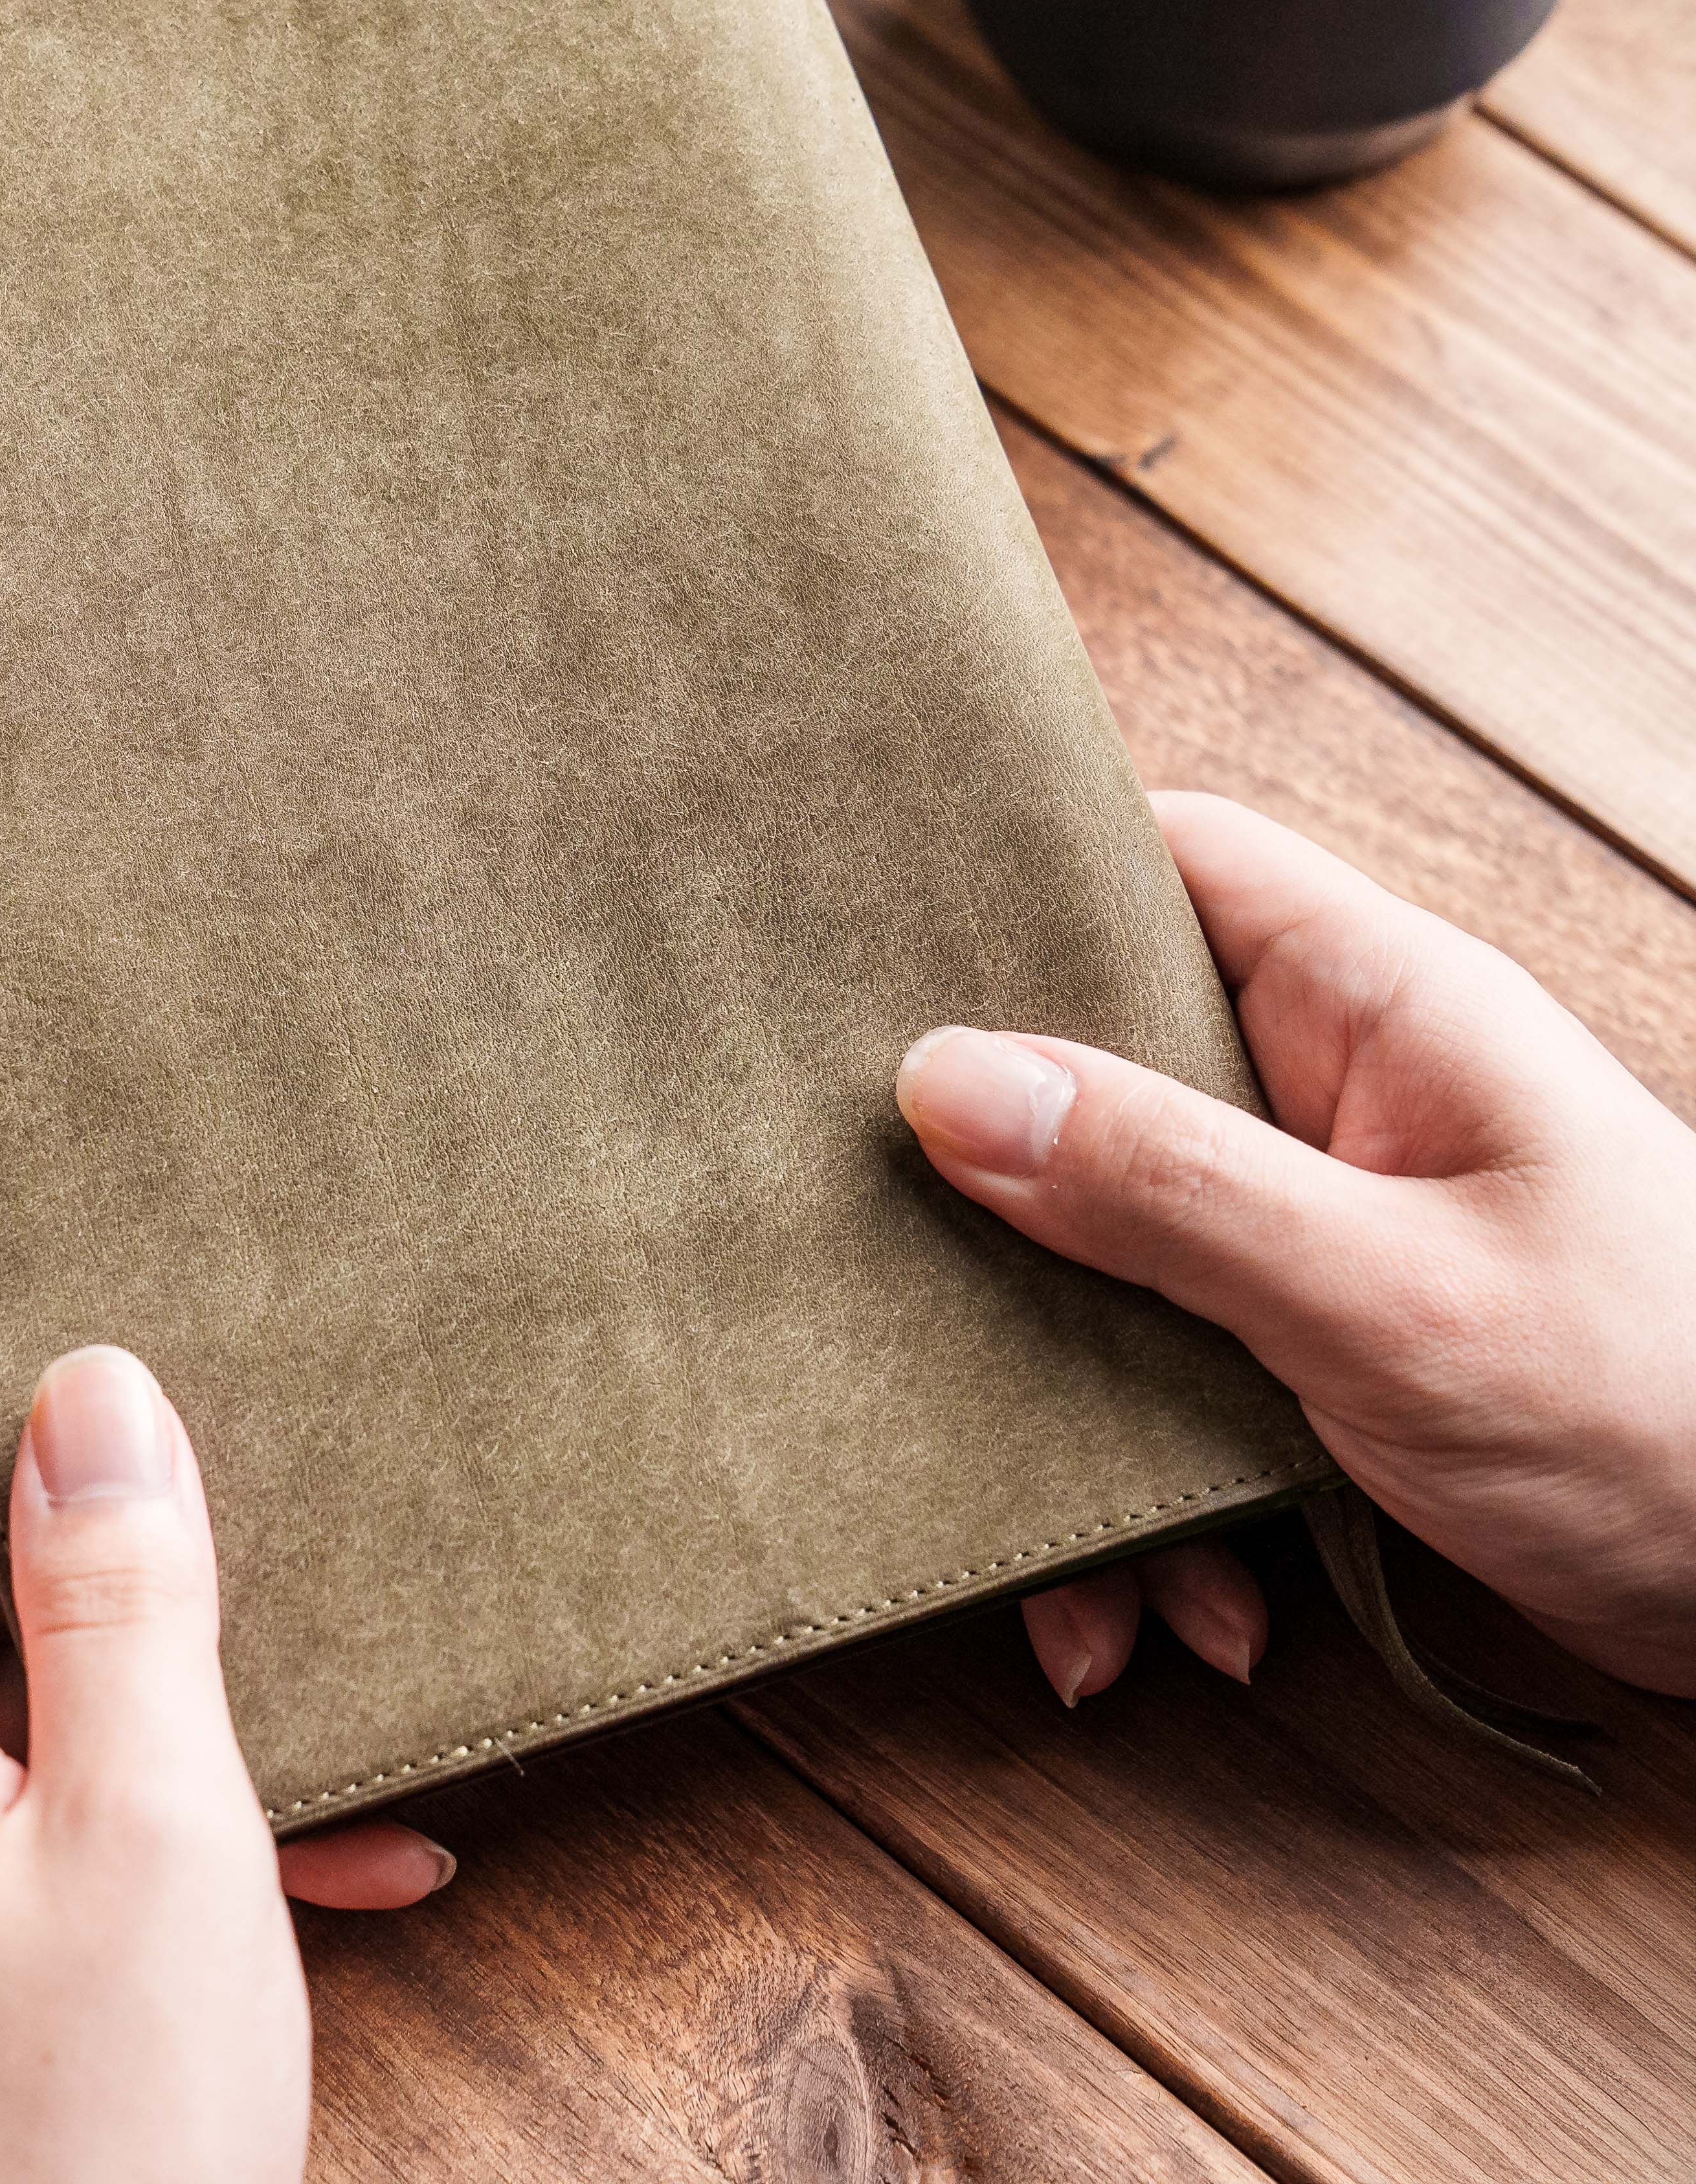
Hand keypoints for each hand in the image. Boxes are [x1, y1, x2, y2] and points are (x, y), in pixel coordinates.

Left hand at [0, 1349, 452, 2183]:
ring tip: (308, 1770)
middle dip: (78, 1587)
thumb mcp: (149, 1816)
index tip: (89, 1434)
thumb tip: (86, 1389)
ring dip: (130, 1727)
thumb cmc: (84, 2141)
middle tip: (237, 1595)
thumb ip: (113, 1582)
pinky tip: (288, 1885)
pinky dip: (103, 1838)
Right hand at [895, 791, 1695, 1706]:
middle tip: (885, 1274)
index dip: (1016, 879)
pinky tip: (1183, 1615)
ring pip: (1117, 1258)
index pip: (1165, 864)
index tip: (863, 950)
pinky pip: (1177, 1385)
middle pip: (1101, 1075)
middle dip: (1001, 1208)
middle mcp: (1336, 1097)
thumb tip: (942, 1077)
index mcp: (1373, 1010)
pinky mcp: (1322, 1348)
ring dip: (1077, 1415)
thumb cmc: (1670, 1412)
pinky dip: (1158, 1510)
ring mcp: (1325, 1226)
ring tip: (1087, 1577)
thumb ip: (1165, 1184)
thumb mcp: (1390, 1297)